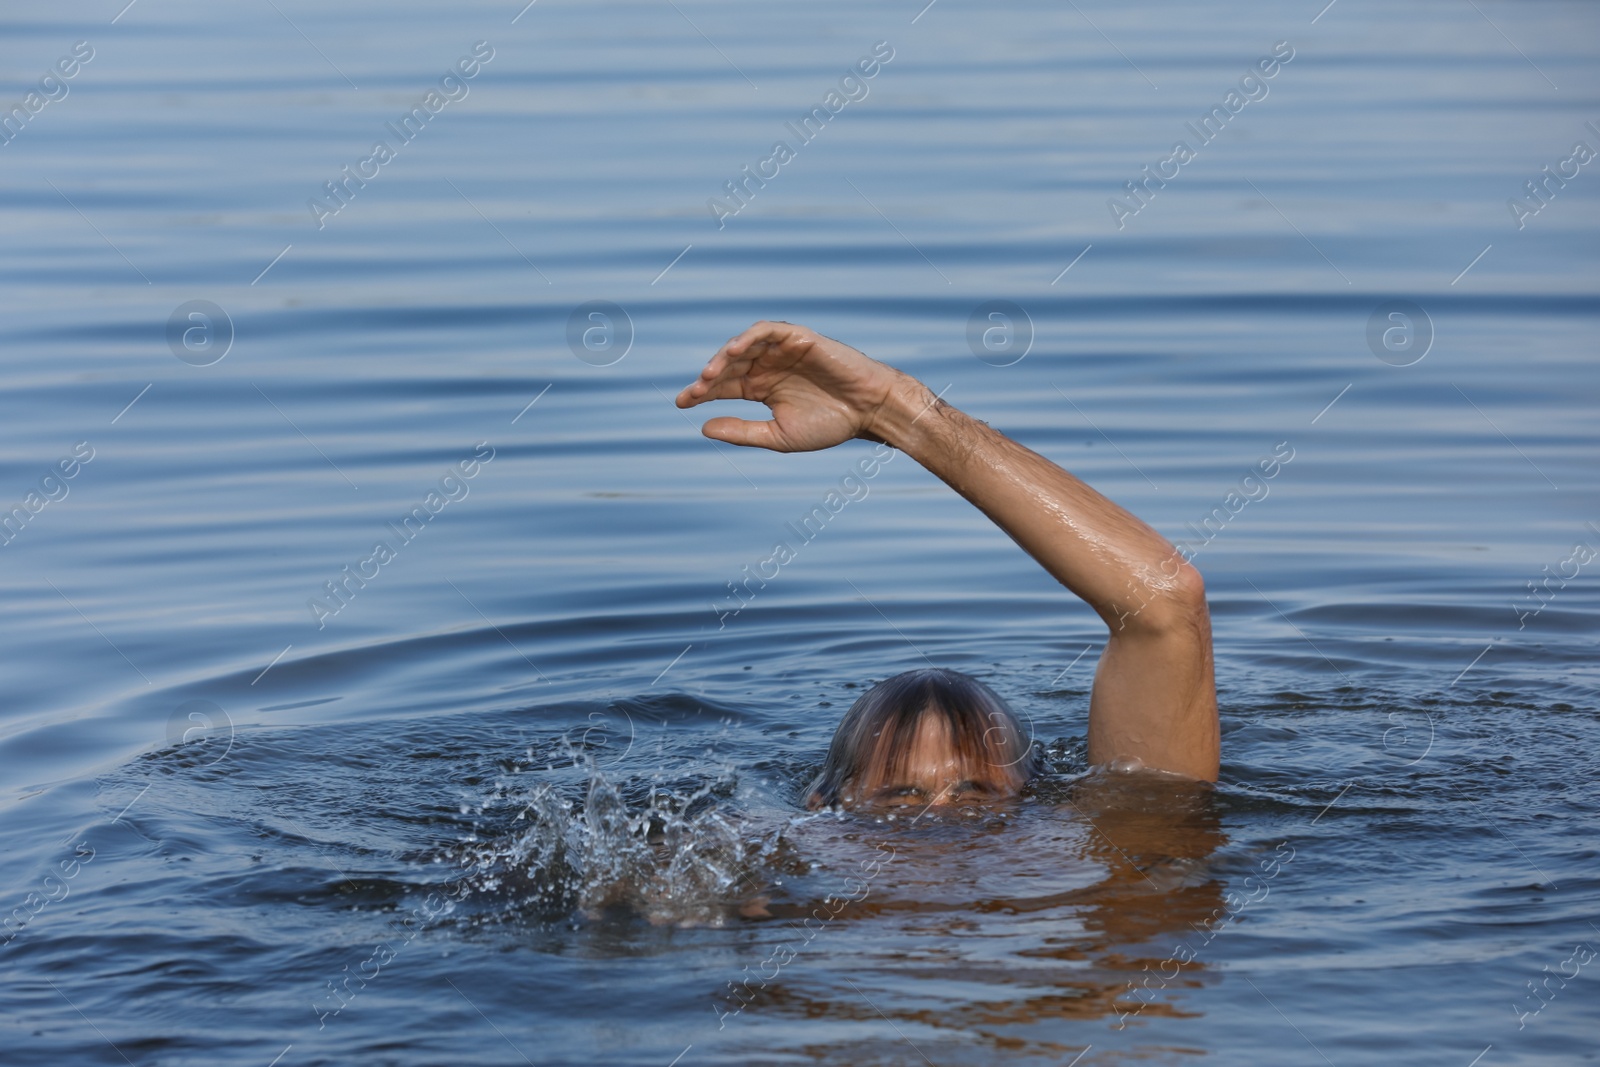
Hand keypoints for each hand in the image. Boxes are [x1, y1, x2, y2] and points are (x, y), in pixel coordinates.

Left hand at [675, 321, 910, 451]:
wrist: (868, 410)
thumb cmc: (830, 424)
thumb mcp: (779, 435)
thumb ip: (743, 431)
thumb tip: (703, 428)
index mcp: (761, 388)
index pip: (723, 387)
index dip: (701, 393)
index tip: (682, 404)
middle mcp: (767, 367)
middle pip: (728, 367)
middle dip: (708, 379)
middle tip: (694, 392)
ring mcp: (781, 351)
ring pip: (742, 347)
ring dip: (724, 358)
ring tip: (710, 375)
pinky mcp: (797, 337)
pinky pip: (766, 331)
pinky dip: (748, 338)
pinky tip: (734, 352)